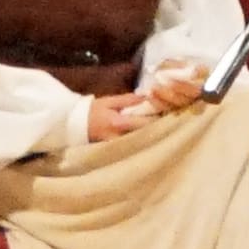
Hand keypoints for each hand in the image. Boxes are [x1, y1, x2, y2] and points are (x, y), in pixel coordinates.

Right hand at [82, 77, 211, 143]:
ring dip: (154, 141)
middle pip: (146, 137)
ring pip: (141, 146)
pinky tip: (153, 146)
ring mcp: (117, 147)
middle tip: (177, 129)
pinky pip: (133, 150)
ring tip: (169, 138)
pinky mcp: (114, 153)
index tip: (174, 117)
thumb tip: (148, 96)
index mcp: (119, 122)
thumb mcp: (109, 100)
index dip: (160, 120)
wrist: (71, 125)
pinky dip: (143, 147)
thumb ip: (128, 99)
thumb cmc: (92, 110)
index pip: (145, 123)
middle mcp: (120, 137)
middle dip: (160, 133)